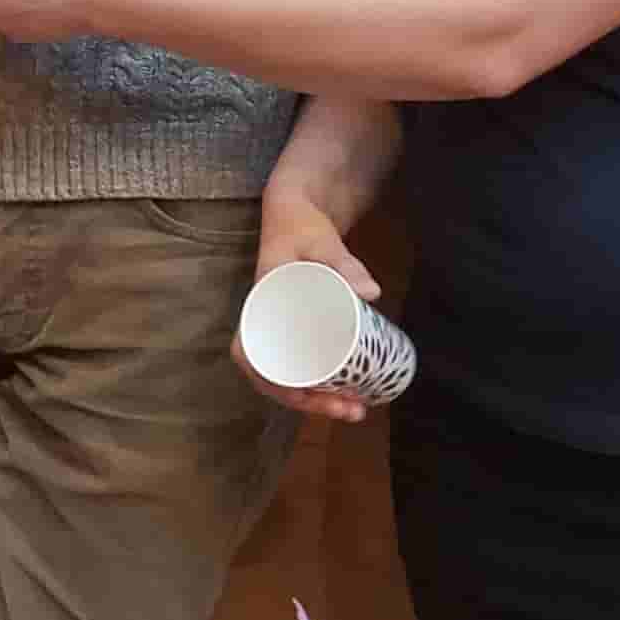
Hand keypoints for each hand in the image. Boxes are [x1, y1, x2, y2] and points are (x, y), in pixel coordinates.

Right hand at [243, 196, 382, 421]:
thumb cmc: (300, 226)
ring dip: (320, 400)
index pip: (248, 355)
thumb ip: (342, 262)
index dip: (272, 383)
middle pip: (276, 377)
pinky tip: (350, 394)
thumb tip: (371, 292)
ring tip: (356, 410)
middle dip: (310, 402)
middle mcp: (266, 325)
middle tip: (350, 409)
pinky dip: (323, 384)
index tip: (305, 395)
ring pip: (292, 376)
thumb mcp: (319, 241)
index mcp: (258, 307)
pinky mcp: (301, 329)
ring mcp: (283, 329)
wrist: (296, 210)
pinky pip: (305, 364)